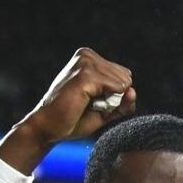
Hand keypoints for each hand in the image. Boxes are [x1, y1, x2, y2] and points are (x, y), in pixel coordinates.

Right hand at [0, 48, 136, 174]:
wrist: (49, 127)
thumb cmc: (74, 118)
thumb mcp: (107, 110)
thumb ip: (124, 102)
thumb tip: (133, 91)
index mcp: (90, 58)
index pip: (125, 75)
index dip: (116, 95)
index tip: (93, 101)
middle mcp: (86, 55)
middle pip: (127, 78)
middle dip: (114, 98)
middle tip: (88, 104)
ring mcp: (85, 63)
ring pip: (124, 83)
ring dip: (109, 101)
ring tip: (85, 104)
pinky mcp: (85, 75)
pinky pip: (117, 88)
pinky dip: (107, 102)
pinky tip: (86, 104)